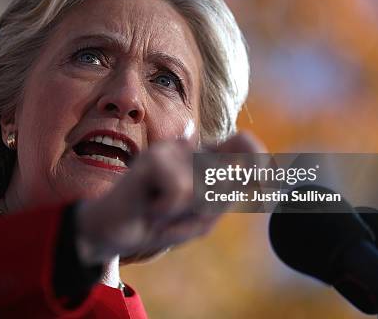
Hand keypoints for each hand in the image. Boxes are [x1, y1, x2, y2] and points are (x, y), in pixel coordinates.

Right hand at [75, 131, 263, 264]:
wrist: (112, 233)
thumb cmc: (157, 223)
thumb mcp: (201, 217)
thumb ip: (225, 194)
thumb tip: (245, 170)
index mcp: (204, 159)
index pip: (245, 145)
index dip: (262, 162)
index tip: (265, 189)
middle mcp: (190, 148)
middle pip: (229, 172)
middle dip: (211, 205)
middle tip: (177, 214)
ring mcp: (171, 150)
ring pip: (207, 185)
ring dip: (186, 211)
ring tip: (161, 210)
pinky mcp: (153, 157)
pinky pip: (182, 190)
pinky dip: (168, 209)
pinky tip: (149, 206)